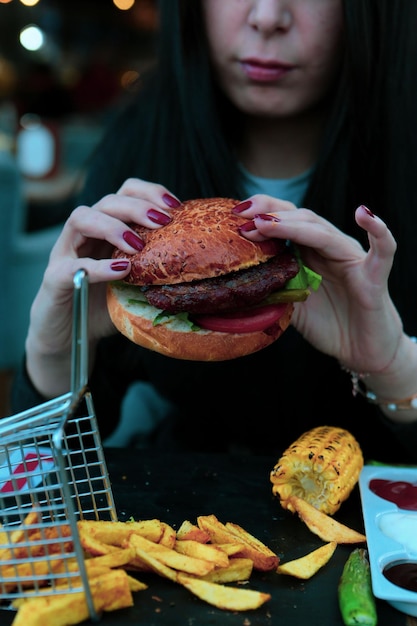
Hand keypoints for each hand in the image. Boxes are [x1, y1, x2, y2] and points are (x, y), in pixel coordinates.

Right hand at [25, 178, 179, 396]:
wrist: (68, 338)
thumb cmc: (104, 309)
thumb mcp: (136, 288)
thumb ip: (156, 276)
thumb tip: (199, 277)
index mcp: (107, 230)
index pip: (125, 194)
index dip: (149, 192)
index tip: (175, 205)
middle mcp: (84, 235)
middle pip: (107, 201)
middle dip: (137, 206)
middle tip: (162, 221)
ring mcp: (65, 253)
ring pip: (81, 218)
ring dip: (113, 227)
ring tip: (137, 246)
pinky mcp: (54, 279)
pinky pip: (72, 266)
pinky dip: (97, 267)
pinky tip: (120, 272)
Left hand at [234, 196, 402, 374]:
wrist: (360, 351)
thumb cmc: (328, 325)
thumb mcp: (290, 307)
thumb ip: (271, 292)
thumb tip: (233, 289)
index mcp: (309, 252)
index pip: (286, 221)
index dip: (261, 213)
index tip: (234, 215)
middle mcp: (330, 248)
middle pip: (302, 218)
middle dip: (271, 215)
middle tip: (243, 217)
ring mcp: (352, 259)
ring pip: (325, 233)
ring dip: (294, 226)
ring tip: (266, 224)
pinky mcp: (374, 276)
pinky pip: (383, 250)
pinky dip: (377, 230)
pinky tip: (363, 215)